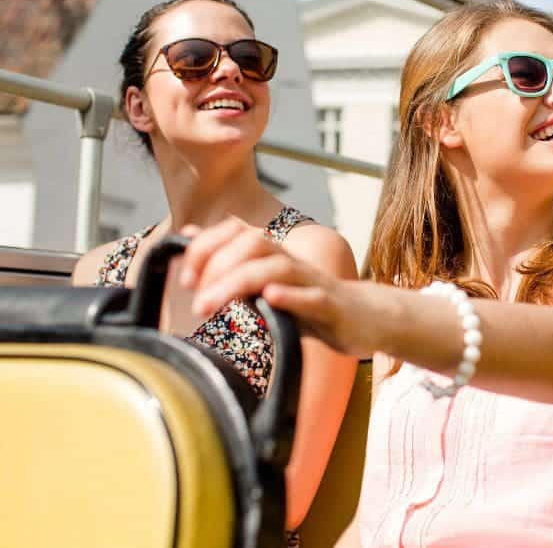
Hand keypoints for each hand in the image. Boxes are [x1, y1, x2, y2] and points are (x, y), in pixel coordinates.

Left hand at [178, 218, 373, 355]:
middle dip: (216, 267)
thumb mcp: (269, 285)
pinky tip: (269, 298)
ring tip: (209, 305)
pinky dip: (289, 296)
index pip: (235, 232)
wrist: (367, 319)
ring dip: (237, 283)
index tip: (185, 280)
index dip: (205, 248)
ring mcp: (313, 283)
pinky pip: (311, 297)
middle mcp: (292, 262)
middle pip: (251, 244)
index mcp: (275, 255)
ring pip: (275, 269)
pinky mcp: (332, 307)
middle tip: (195, 299)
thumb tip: (190, 235)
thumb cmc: (312, 304)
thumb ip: (232, 263)